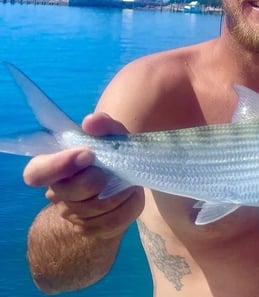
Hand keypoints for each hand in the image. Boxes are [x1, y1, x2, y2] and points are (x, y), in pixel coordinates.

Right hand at [24, 113, 144, 238]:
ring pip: (95, 209)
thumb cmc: (111, 154)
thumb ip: (103, 124)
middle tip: (113, 171)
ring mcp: (72, 214)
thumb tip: (91, 122)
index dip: (59, 166)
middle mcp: (56, 192)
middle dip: (98, 179)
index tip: (87, 155)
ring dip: (117, 193)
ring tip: (127, 181)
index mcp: (51, 166)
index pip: (36, 173)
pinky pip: (111, 222)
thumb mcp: (111, 135)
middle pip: (71, 192)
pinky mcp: (91, 228)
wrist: (120, 185)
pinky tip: (130, 196)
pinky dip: (127, 207)